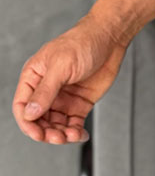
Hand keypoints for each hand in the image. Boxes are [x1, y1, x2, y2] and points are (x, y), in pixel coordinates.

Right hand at [12, 15, 128, 144]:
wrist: (110, 38)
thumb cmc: (83, 42)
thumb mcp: (61, 65)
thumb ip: (45, 91)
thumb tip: (30, 113)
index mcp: (34, 77)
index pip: (22, 106)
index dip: (27, 122)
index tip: (37, 133)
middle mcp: (46, 89)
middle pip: (38, 120)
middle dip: (46, 132)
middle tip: (58, 137)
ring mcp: (63, 98)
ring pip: (55, 125)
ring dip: (61, 135)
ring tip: (71, 135)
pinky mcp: (79, 103)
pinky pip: (73, 123)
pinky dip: (75, 132)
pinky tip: (80, 135)